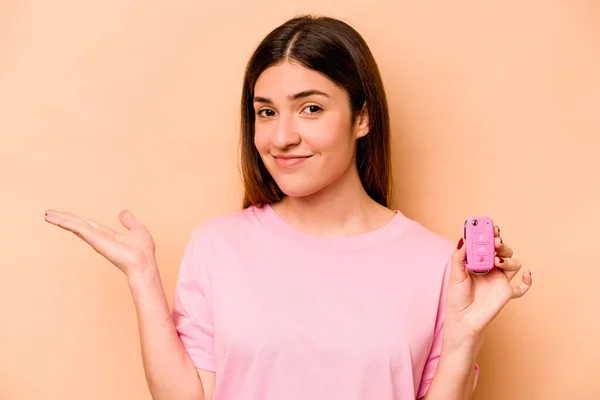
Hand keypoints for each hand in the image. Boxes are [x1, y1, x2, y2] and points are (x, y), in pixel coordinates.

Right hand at [44, 209, 156, 277]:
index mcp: (107, 235)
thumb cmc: (143, 251)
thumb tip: (123, 212)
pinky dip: (67, 223)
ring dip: (61, 220)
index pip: (88, 225)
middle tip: (49, 213)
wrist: (143, 262)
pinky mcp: (95, 240)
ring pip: (75, 226)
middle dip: (64, 219)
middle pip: (78, 225)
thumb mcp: (137, 230)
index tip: (65, 215)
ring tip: (47, 214)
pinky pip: (78, 228)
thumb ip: (129, 221)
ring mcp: (96, 239)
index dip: (77, 219)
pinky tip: (56, 219)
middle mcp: (99, 237)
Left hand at [444, 225, 531, 344]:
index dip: (491, 235)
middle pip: (503, 251)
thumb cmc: (457, 298)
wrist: (463, 320)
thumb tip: (464, 240)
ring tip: (497, 261)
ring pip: (513, 264)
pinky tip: (527, 274)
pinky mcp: (507, 293)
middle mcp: (492, 269)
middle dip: (501, 244)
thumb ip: (459, 258)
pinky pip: (522, 288)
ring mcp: (500, 281)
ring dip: (508, 259)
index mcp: (479, 262)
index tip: (491, 227)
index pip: (488, 244)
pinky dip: (528, 281)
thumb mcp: (455, 275)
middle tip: (496, 241)